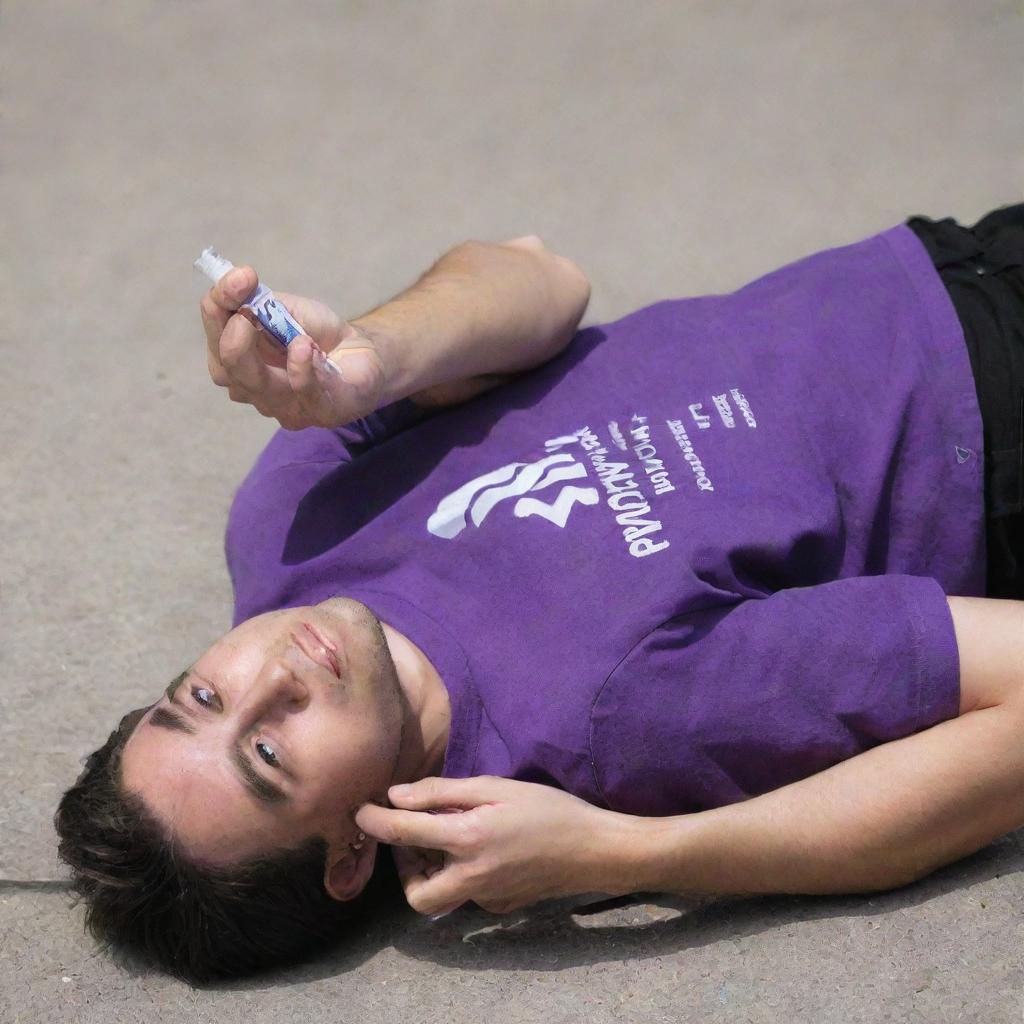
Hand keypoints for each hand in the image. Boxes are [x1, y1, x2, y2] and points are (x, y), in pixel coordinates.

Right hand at [200, 265, 389, 429]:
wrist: (364, 351)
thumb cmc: (316, 332)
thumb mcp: (281, 307)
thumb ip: (253, 298)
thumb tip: (235, 279)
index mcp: (238, 365)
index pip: (214, 342)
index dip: (217, 310)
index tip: (240, 278)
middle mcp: (255, 392)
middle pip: (227, 372)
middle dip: (232, 342)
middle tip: (244, 314)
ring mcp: (287, 408)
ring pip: (261, 388)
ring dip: (268, 357)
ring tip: (287, 332)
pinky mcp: (323, 412)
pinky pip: (306, 396)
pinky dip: (302, 371)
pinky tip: (305, 348)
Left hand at [355, 775, 616, 915]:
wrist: (596, 850)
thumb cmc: (550, 810)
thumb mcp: (496, 787)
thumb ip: (444, 793)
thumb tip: (398, 797)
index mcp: (467, 841)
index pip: (405, 834)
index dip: (376, 821)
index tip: (360, 810)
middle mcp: (471, 879)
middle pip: (417, 895)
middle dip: (405, 869)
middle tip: (413, 837)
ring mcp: (487, 900)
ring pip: (442, 896)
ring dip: (433, 869)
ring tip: (449, 833)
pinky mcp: (502, 907)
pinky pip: (468, 892)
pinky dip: (463, 871)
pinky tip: (483, 846)